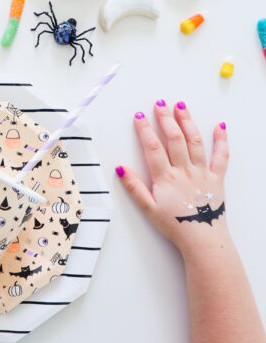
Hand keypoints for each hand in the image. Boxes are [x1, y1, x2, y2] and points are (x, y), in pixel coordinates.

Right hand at [116, 101, 228, 252]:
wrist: (202, 238)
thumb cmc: (174, 225)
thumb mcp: (148, 208)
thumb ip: (134, 187)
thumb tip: (121, 169)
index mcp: (165, 177)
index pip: (152, 147)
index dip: (144, 129)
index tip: (138, 116)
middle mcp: (184, 171)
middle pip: (174, 139)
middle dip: (165, 119)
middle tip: (159, 104)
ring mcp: (202, 173)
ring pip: (195, 142)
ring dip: (187, 122)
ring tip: (181, 106)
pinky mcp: (216, 178)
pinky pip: (221, 156)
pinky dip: (221, 140)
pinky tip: (219, 127)